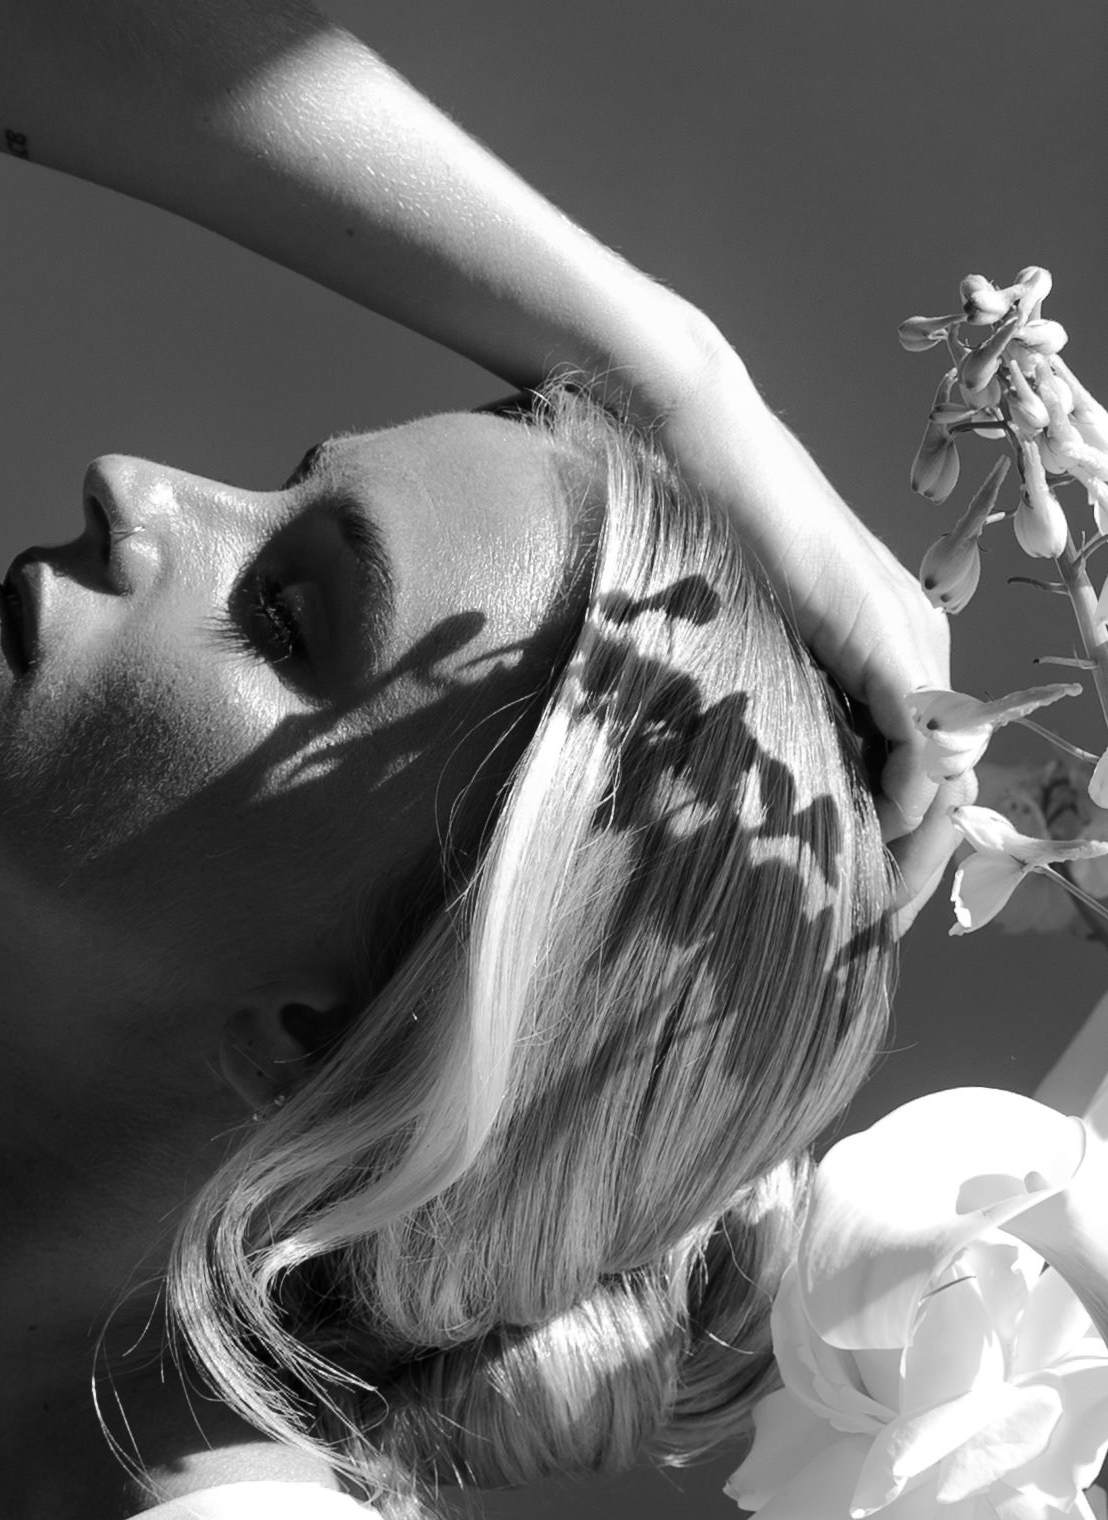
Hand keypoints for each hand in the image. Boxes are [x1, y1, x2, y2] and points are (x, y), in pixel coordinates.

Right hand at [649, 331, 954, 931]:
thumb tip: (778, 782)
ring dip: (914, 841)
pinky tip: (876, 826)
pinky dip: (905, 790)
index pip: (932, 766)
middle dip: (921, 859)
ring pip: (947, 769)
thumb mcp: (761, 643)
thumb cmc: (718, 538)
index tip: (868, 898)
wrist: (714, 452)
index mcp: (899, 651)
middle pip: (953, 780)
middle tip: (877, 918)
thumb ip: (788, 700)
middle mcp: (923, 645)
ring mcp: (910, 638)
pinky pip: (919, 737)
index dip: (911, 840)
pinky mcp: (884, 634)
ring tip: (872, 893)